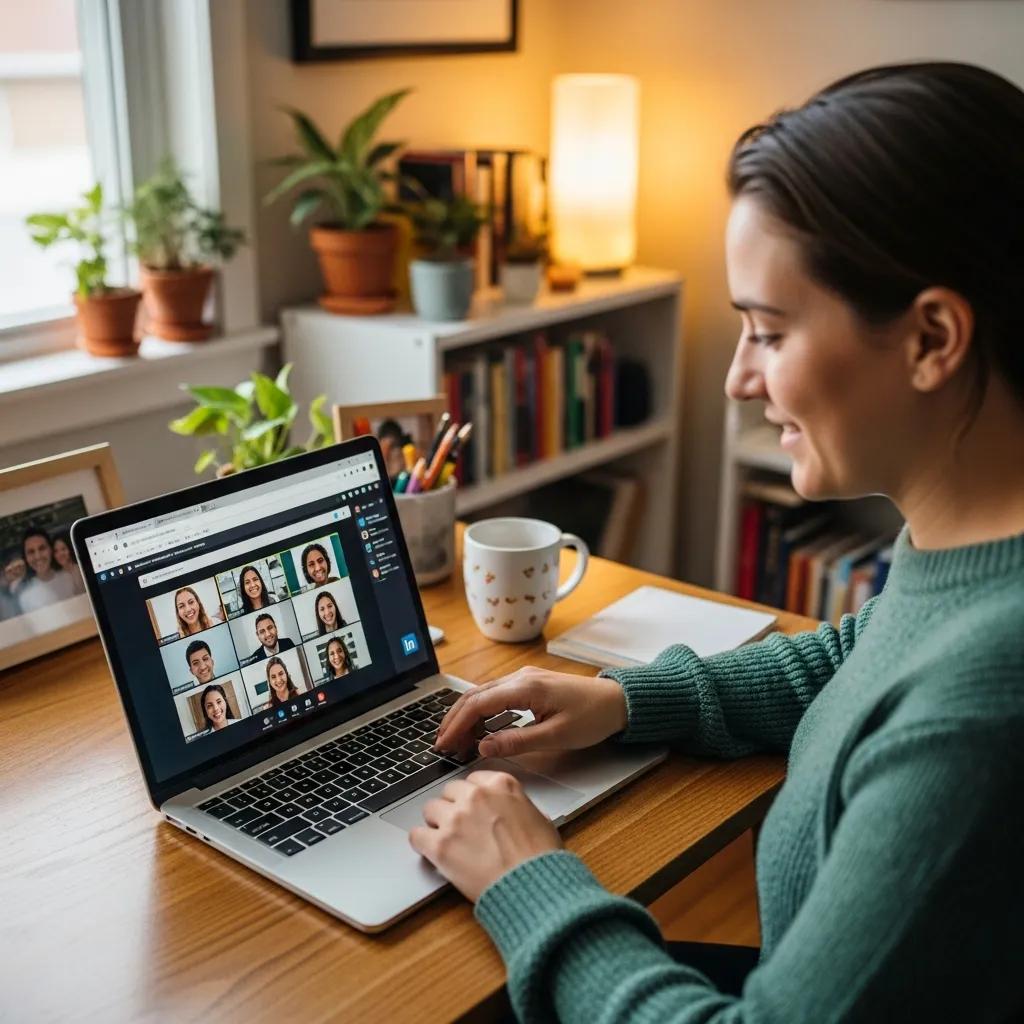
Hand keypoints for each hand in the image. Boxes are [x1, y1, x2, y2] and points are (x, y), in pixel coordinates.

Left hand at [409, 770, 560, 901]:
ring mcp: (456, 819)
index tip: (472, 806)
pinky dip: (421, 843)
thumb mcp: (539, 818)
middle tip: (460, 826)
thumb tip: (511, 811)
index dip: (472, 796)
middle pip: (449, 791)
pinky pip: (416, 835)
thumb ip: (517, 806)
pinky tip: (430, 850)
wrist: (533, 886)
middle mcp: (476, 796)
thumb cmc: (541, 857)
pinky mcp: (440, 845)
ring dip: (437, 823)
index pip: (473, 779)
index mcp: (501, 785)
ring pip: (430, 809)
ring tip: (446, 839)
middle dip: (454, 807)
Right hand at [434, 666, 627, 758]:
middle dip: (455, 720)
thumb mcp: (556, 737)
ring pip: (483, 695)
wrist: (618, 702)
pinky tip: (478, 730)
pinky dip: (481, 713)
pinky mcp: (529, 686)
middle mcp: (520, 679)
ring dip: (466, 716)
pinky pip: (496, 696)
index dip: (457, 725)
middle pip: (475, 696)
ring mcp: (524, 680)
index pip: (478, 704)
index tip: (444, 744)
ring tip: (456, 742)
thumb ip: (517, 742)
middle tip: (443, 745)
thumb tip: (484, 747)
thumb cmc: (593, 717)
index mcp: (525, 688)